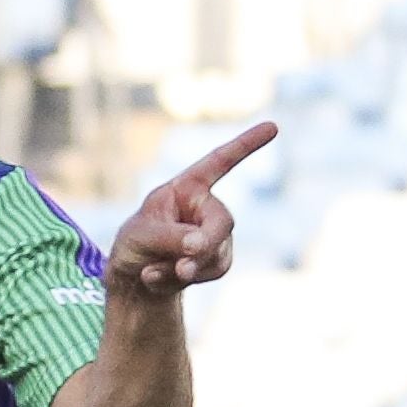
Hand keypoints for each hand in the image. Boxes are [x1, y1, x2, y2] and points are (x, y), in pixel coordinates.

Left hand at [105, 120, 276, 298]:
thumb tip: (200, 246)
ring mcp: (216, 234)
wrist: (133, 277)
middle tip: (183, 266)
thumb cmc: (134, 244)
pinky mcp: (218, 259)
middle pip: (223, 223)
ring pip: (219, 253)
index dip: (245, 145)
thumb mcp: (140, 236)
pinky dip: (183, 280)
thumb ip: (170, 237)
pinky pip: (214, 271)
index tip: (273, 126)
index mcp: (187, 188)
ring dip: (186, 268)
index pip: (219, 162)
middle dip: (205, 245)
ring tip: (151, 272)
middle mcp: (206, 207)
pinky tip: (158, 279)